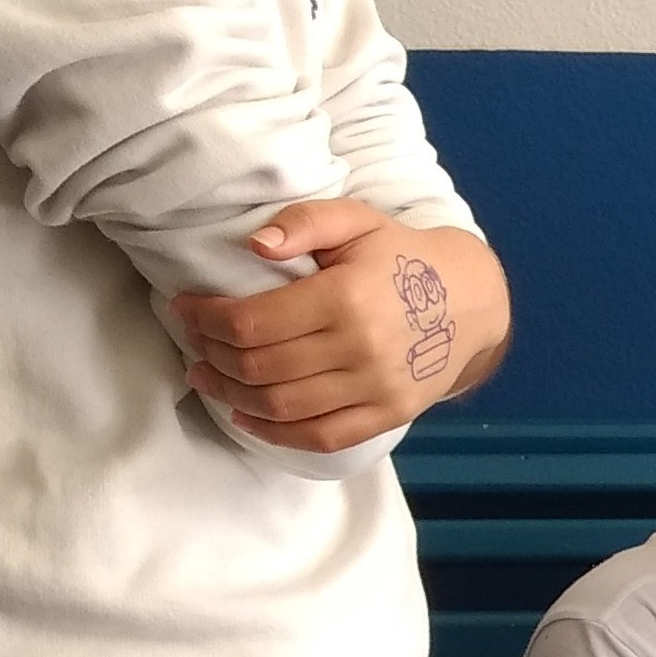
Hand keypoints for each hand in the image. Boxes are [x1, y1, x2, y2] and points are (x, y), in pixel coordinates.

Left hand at [173, 201, 511, 448]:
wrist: (471, 301)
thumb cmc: (401, 256)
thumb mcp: (358, 220)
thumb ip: (305, 222)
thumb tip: (255, 245)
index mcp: (345, 296)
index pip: (250, 321)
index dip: (204, 318)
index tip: (184, 308)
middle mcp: (359, 348)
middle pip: (258, 367)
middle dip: (211, 355)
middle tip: (193, 342)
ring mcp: (375, 388)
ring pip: (280, 407)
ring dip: (231, 396)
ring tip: (207, 377)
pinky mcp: (386, 415)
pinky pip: (319, 436)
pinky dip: (274, 433)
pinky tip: (246, 416)